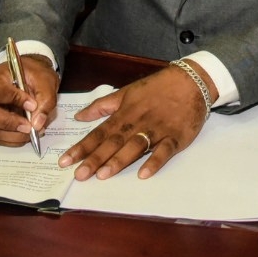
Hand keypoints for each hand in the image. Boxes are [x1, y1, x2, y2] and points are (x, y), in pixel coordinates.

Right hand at [0, 53, 58, 145]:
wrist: (32, 78)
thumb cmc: (35, 75)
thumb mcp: (45, 80)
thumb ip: (45, 99)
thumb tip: (37, 123)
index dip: (13, 99)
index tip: (32, 105)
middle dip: (7, 123)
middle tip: (28, 126)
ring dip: (12, 135)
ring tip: (31, 131)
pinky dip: (13, 140)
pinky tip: (26, 134)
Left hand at [60, 64, 209, 180]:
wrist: (191, 81)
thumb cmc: (157, 87)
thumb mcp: (127, 91)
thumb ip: (102, 105)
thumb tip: (79, 116)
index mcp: (124, 113)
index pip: (99, 132)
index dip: (82, 147)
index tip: (65, 161)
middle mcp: (137, 122)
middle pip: (113, 142)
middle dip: (95, 158)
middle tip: (79, 175)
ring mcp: (157, 130)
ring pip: (135, 146)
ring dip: (119, 160)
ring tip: (103, 175)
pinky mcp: (176, 137)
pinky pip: (164, 151)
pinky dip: (155, 162)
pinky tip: (144, 174)